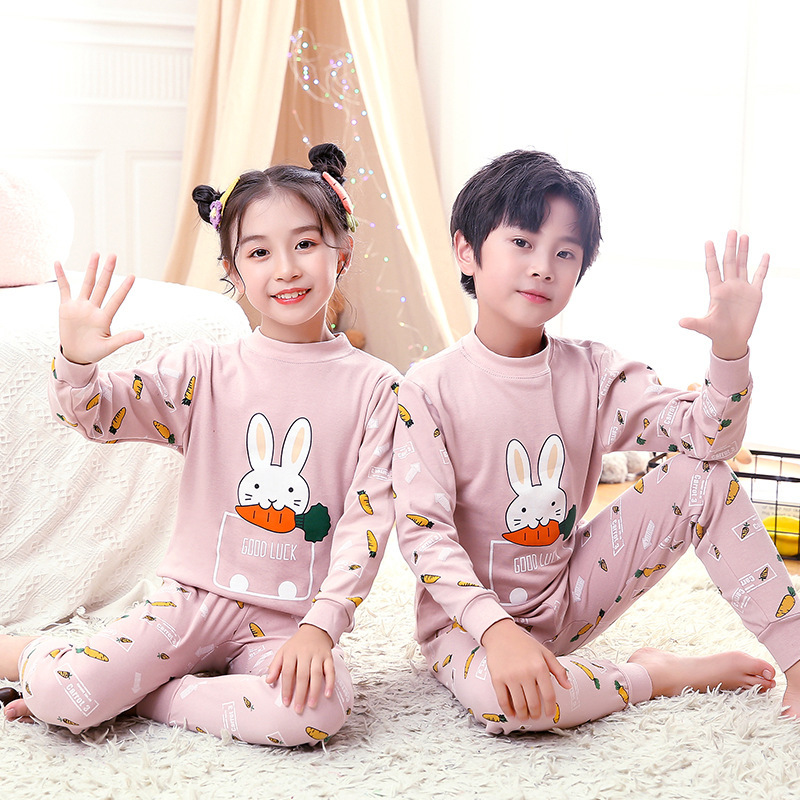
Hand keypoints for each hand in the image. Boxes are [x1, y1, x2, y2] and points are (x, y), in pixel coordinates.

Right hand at [55, 254, 143, 364]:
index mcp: (105, 318)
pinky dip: (61, 277)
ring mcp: (80, 306)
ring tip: (96, 254)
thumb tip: (143, 334)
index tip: (132, 276)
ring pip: (87, 284)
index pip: (116, 300)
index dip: (124, 289)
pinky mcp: (66, 307)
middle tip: (113, 255)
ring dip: (91, 269)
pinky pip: (64, 289)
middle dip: (107, 271)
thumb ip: (124, 339)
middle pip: (102, 286)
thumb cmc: (94, 351)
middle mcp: (93, 308)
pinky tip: (58, 264)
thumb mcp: (109, 346)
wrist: (76, 355)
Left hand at [265, 624, 335, 713]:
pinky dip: (330, 682)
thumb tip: (268, 681)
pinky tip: (328, 694)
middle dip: (300, 693)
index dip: (286, 688)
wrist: (315, 630)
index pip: (288, 671)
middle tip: (298, 708)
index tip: (286, 702)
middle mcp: (305, 653)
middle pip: (302, 675)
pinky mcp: (328, 656)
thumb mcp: (283, 652)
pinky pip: (330, 670)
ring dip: (314, 690)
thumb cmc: (297, 645)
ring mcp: (317, 654)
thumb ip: (275, 666)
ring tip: (312, 704)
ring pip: (316, 673)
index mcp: (291, 652)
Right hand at [481, 619, 570, 720]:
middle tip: (535, 716)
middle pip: (534, 703)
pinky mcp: (497, 678)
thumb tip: (568, 686)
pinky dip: (508, 710)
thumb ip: (558, 670)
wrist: (501, 634)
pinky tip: (511, 713)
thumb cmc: (524, 644)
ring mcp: (510, 676)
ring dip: (523, 715)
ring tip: (525, 717)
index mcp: (540, 667)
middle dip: (536, 714)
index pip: (549, 695)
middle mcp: (526, 673)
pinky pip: (503, 700)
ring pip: (519, 705)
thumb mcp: (545, 653)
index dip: (550, 708)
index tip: (550, 714)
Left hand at [679, 230, 768, 360]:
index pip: (713, 269)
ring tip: (744, 236)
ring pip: (742, 265)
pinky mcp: (754, 294)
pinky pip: (759, 277)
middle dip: (730, 247)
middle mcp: (729, 286)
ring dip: (744, 252)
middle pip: (729, 262)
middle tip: (731, 231)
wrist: (731, 339)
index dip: (711, 256)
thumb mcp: (704, 326)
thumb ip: (694, 323)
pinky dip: (762, 266)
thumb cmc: (716, 332)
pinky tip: (764, 255)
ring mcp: (742, 288)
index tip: (708, 242)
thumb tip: (680, 323)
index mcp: (716, 291)